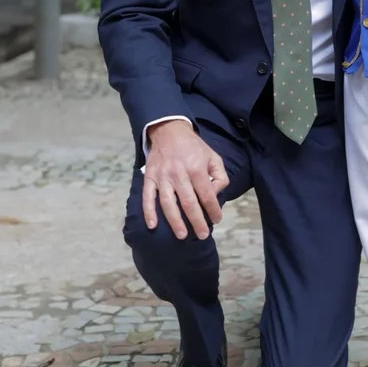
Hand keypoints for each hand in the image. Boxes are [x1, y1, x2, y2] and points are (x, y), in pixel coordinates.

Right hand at [143, 120, 228, 239]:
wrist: (170, 130)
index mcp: (197, 168)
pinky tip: (152, 225)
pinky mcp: (150, 177)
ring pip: (168, 203)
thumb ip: (219, 176)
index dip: (213, 210)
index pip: (207, 195)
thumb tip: (214, 195)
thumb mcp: (213, 157)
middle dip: (196, 222)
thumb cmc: (194, 147)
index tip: (217, 219)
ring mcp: (163, 176)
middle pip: (189, 203)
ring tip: (181, 235)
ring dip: (175, 221)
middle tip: (202, 235)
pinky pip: (148, 196)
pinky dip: (149, 211)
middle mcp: (179, 174)